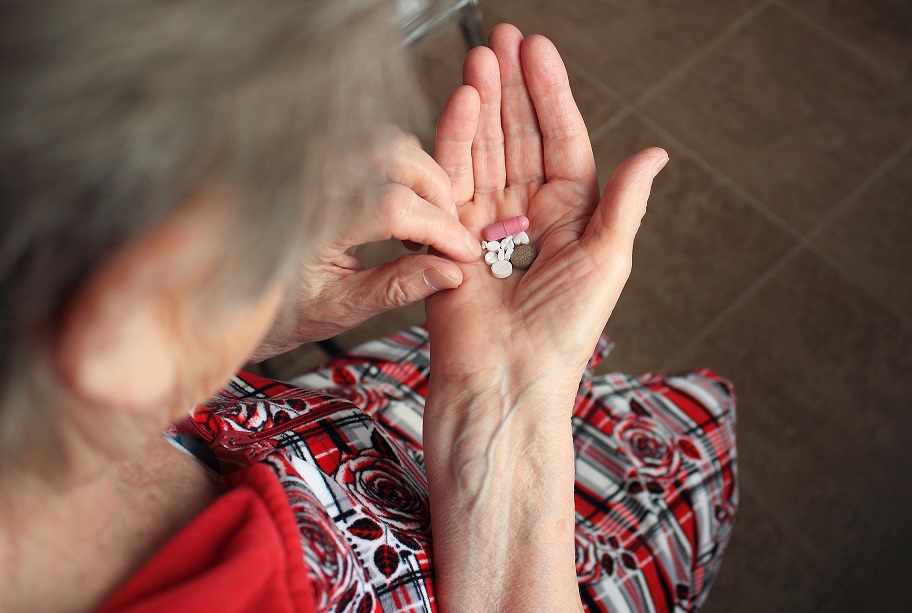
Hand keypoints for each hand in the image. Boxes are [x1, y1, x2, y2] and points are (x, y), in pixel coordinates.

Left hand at [251, 129, 479, 360]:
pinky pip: (363, 140)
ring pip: (382, 140)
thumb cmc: (276, 309)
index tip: (464, 252)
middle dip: (436, 191)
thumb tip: (452, 272)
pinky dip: (394, 163)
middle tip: (451, 231)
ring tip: (427, 219)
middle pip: (393, 156)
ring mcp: (304, 161)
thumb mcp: (338, 309)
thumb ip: (396, 288)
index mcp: (309, 221)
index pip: (392, 207)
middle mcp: (304, 179)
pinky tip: (401, 201)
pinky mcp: (306, 154)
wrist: (220, 295)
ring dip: (418, 173)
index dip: (439, 228)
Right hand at [422, 27, 666, 610]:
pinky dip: (454, 140)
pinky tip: (461, 102)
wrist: (506, 380)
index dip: (550, 95)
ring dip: (483, 103)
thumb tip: (656, 154)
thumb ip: (622, 202)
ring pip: (485, 149)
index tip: (538, 51)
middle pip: (518, 137)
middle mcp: (527, 216)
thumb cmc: (562, 333)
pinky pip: (452, 179)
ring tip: (480, 57)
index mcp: (570, 217)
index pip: (560, 141)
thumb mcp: (606, 260)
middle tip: (502, 38)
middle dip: (511, 87)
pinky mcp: (449, 236)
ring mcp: (485, 224)